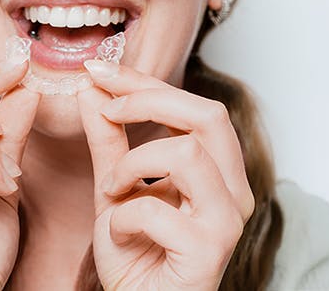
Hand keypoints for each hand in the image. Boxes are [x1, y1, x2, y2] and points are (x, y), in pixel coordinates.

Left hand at [77, 60, 254, 289]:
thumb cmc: (137, 259)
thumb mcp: (115, 189)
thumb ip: (109, 140)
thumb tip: (94, 88)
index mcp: (220, 173)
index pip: (195, 107)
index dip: (146, 82)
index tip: (99, 70)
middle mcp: (234, 193)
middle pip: (209, 115)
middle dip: (150, 100)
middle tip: (107, 107)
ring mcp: (226, 222)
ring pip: (188, 153)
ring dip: (134, 163)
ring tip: (112, 189)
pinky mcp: (209, 252)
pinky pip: (158, 209)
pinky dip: (123, 217)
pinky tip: (118, 234)